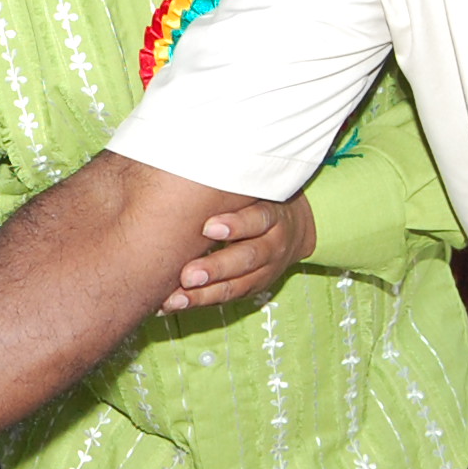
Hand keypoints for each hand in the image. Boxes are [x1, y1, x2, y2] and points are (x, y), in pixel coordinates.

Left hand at [162, 196, 314, 312]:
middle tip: (187, 275)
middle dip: (216, 268)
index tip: (207, 228)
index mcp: (271, 213)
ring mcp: (266, 269)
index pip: (257, 219)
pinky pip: (228, 297)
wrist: (293, 226)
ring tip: (175, 300)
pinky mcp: (255, 286)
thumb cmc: (256, 198)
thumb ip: (224, 185)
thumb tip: (183, 164)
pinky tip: (174, 304)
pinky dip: (200, 302)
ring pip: (238, 285)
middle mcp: (273, 243)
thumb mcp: (252, 187)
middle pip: (247, 257)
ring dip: (204, 294)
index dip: (235, 225)